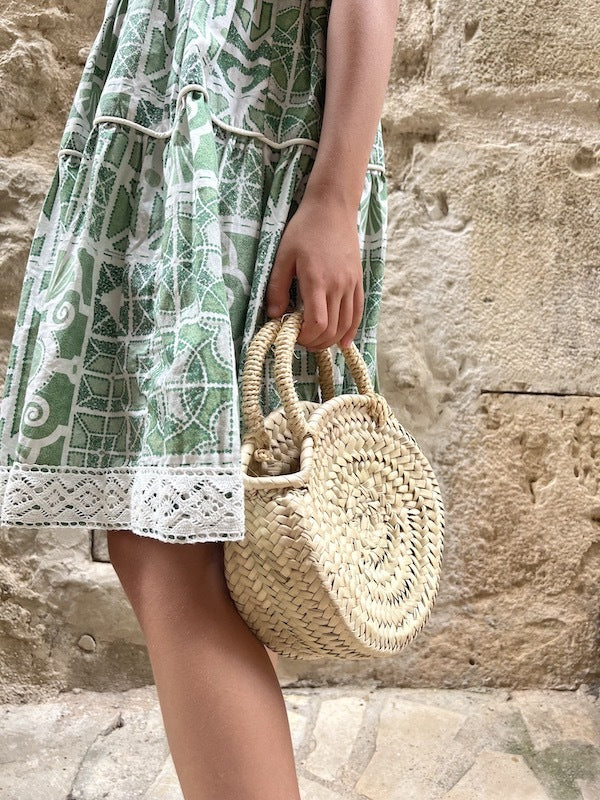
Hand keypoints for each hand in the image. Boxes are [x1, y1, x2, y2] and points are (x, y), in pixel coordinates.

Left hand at [265, 193, 363, 351]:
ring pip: (346, 324)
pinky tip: (343, 342)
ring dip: (331, 340)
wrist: (332, 208)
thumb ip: (277, 288)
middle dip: (315, 342)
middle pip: (332, 329)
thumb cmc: (304, 229)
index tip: (294, 336)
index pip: (317, 323)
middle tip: (301, 341)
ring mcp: (351, 284)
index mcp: (317, 281)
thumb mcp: (283, 256)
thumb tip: (273, 316)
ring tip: (316, 342)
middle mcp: (338, 286)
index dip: (306, 337)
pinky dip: (351, 330)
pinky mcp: (358, 281)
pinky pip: (358, 312)